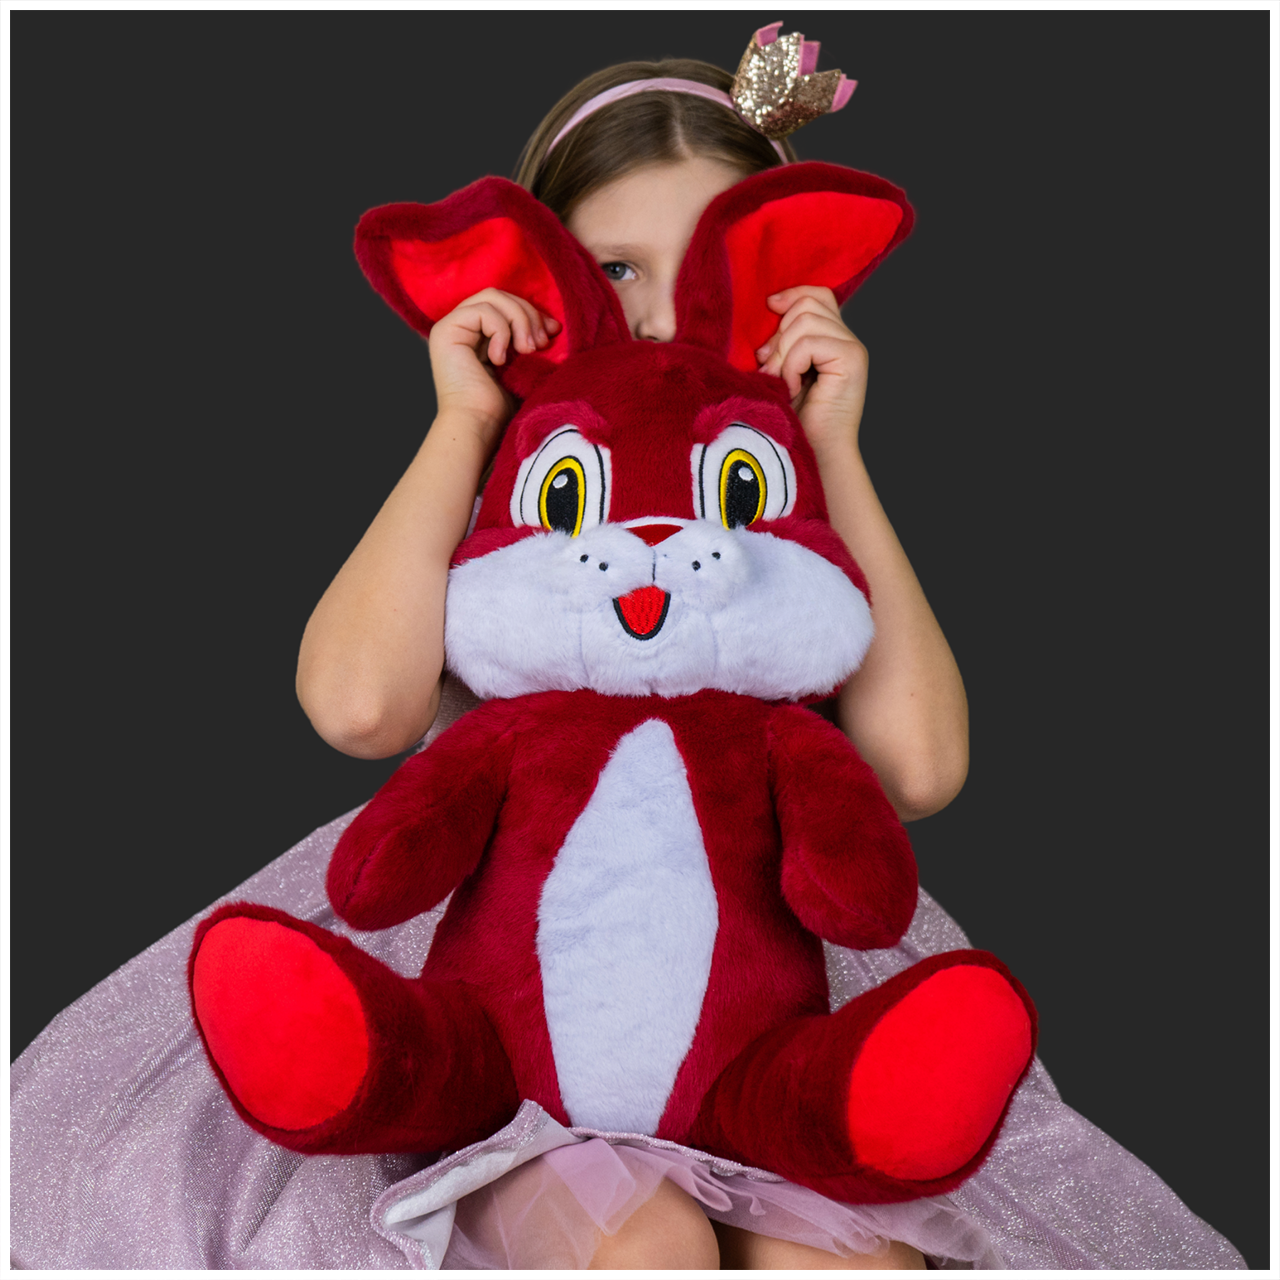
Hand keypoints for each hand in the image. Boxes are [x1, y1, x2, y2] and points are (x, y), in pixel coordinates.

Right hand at [427, 289, 561, 447]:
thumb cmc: (500, 409)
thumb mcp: (522, 366)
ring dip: (519, 321)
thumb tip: (553, 324)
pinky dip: (500, 332)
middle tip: (540, 345)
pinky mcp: (445, 331)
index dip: (532, 313)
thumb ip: (530, 342)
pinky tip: (499, 360)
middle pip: (500, 295)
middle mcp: (461, 326)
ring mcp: (450, 326)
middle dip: (528, 315)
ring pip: (493, 297)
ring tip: (526, 351)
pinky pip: (483, 311)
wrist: (479, 427)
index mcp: (477, 333)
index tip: (553, 333)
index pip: (506, 304)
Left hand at [755, 286, 868, 455]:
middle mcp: (848, 340)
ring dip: (783, 354)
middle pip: (807, 305)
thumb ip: (785, 342)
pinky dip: (791, 366)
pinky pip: (807, 343)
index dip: (792, 295)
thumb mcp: (784, 372)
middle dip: (779, 335)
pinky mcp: (851, 359)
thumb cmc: (796, 420)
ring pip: (804, 321)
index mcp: (834, 339)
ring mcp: (853, 348)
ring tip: (781, 383)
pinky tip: (791, 389)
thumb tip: (771, 308)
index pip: (817, 296)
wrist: (815, 455)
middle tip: (770, 369)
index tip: (769, 306)